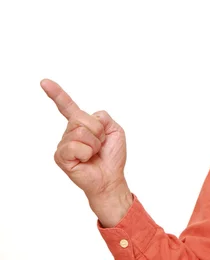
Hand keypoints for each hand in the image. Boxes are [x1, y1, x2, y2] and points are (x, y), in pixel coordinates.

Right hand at [41, 79, 131, 225]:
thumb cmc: (112, 156)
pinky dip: (87, 153)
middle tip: (100, 144)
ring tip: (94, 153)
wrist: (111, 177)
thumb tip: (87, 117)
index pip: (67, 106)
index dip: (56, 94)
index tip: (44, 82)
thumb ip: (102, 117)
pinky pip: (75, 146)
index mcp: (82, 124)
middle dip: (98, 131)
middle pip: (82, 118)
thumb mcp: (115, 130)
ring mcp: (64, 144)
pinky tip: (86, 160)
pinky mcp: (60, 156)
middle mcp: (70, 132)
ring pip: (81, 132)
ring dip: (94, 143)